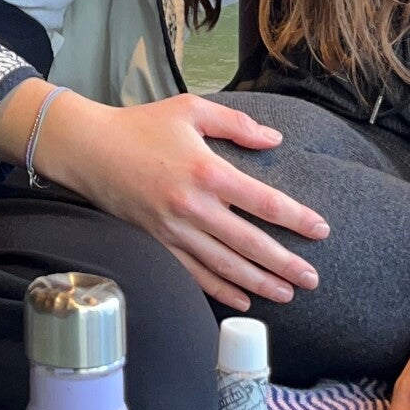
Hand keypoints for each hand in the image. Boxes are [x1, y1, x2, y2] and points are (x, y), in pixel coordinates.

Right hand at [30, 91, 328, 308]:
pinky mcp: (157, 243)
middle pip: (249, 243)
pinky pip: (194, 273)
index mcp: (207, 171)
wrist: (89, 149)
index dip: (295, 218)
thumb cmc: (141, 125)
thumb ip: (237, 123)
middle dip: (285, 263)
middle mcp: (193, 206)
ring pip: (224, 265)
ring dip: (259, 282)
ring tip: (287, 294)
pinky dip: (220, 290)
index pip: (263, 201)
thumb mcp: (191, 109)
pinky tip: (243, 300)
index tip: (320, 230)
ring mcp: (174, 230)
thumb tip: (274, 139)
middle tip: (312, 279)